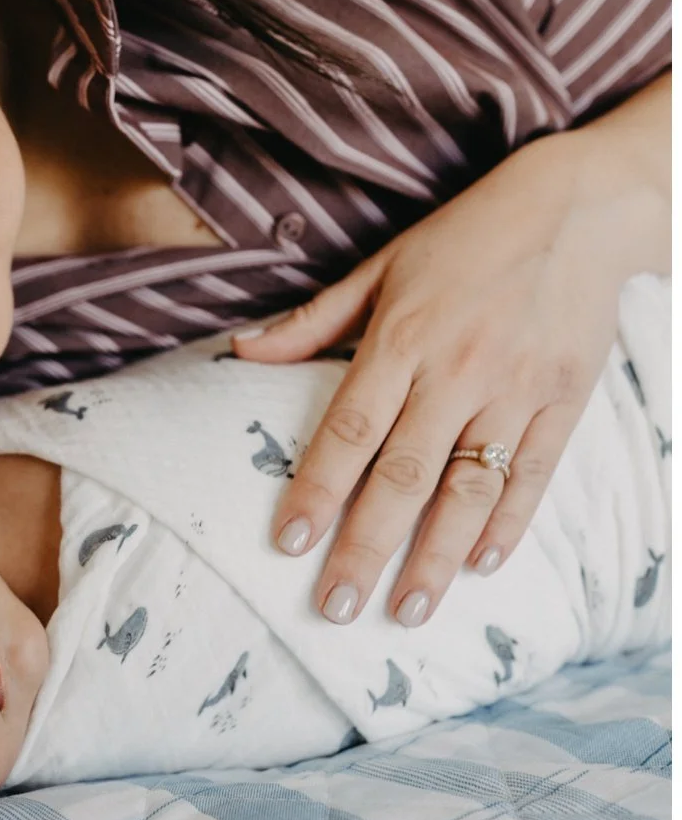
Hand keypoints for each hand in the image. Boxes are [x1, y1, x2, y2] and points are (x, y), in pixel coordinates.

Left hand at [234, 120, 667, 626]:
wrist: (577, 207)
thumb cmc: (465, 238)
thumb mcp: (382, 266)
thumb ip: (314, 321)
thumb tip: (240, 349)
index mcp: (403, 338)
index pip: (350, 429)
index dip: (317, 489)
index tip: (289, 542)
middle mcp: (458, 370)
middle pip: (404, 475)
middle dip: (367, 548)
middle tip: (335, 607)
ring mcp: (517, 388)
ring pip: (470, 488)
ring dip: (436, 556)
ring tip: (407, 612)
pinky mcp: (567, 399)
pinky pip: (534, 473)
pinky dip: (509, 523)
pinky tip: (480, 566)